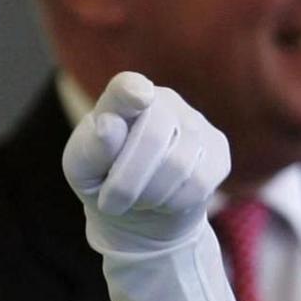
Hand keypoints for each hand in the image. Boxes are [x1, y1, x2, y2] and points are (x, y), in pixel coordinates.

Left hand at [62, 72, 230, 251]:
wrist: (139, 212)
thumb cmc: (103, 181)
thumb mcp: (82, 169)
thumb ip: (91, 147)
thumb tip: (108, 124)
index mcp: (123, 97)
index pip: (127, 88)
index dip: (132, 92)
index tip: (138, 98)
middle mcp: (164, 101)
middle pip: (153, 138)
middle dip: (126, 183)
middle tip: (109, 204)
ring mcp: (196, 123)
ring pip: (177, 165)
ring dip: (149, 196)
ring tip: (137, 200)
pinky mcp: (218, 151)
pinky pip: (199, 183)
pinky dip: (174, 203)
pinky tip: (164, 201)